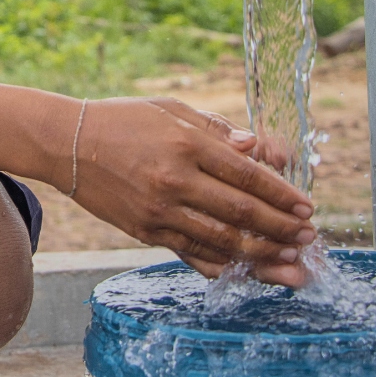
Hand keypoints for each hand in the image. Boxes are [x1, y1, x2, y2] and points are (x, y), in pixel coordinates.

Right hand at [70, 97, 314, 287]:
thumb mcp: (171, 109)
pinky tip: (246, 267)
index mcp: (185, 143)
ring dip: (263, 253)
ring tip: (290, 259)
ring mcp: (159, 210)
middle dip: (282, 227)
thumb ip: (216, 129)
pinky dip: (223, 263)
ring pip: (223, 241)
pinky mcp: (145, 231)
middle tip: (308, 236)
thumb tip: (257, 149)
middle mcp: (174, 179)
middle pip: (242, 212)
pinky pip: (192, 253)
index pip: (247, 175)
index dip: (282, 194)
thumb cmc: (123, 120)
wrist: (67, 143)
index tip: (307, 206)